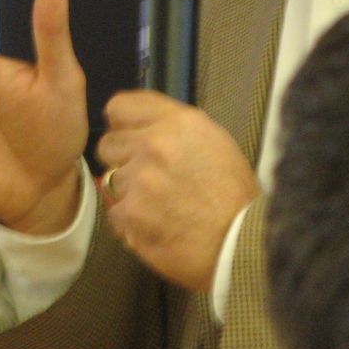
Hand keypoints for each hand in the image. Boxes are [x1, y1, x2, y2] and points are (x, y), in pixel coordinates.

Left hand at [96, 89, 259, 291]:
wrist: (240, 242)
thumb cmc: (234, 193)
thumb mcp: (214, 141)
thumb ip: (174, 127)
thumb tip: (143, 126)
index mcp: (178, 122)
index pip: (119, 107)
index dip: (124, 125)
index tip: (131, 137)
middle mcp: (153, 144)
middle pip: (108, 144)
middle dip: (123, 159)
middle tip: (147, 176)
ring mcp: (138, 179)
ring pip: (112, 179)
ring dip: (129, 191)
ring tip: (159, 205)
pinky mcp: (129, 214)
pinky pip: (115, 212)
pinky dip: (131, 220)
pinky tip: (155, 225)